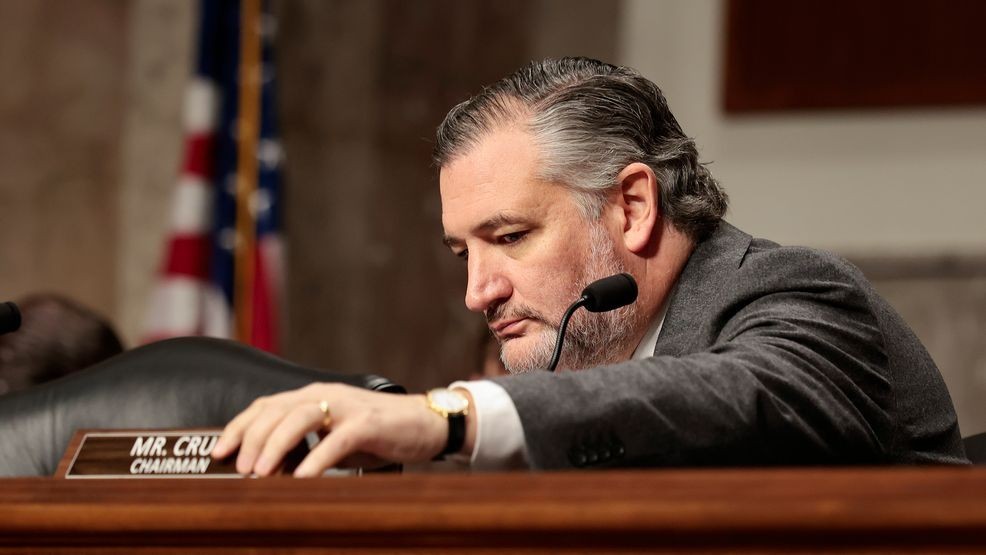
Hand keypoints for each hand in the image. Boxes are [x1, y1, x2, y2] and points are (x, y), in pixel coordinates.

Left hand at [211, 383, 447, 476]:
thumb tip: (269, 472)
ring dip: (275, 447)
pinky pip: (336, 440)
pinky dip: (315, 460)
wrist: (426, 423)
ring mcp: (347, 407)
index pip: (265, 406)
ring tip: (260, 473)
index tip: (218, 453)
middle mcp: (325, 395)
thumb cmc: (378, 434)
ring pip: (299, 418)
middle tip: (240, 471)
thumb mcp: (333, 438)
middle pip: (276, 410)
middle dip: (252, 440)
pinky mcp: (368, 423)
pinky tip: (302, 480)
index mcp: (313, 396)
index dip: (238, 427)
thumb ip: (305, 446)